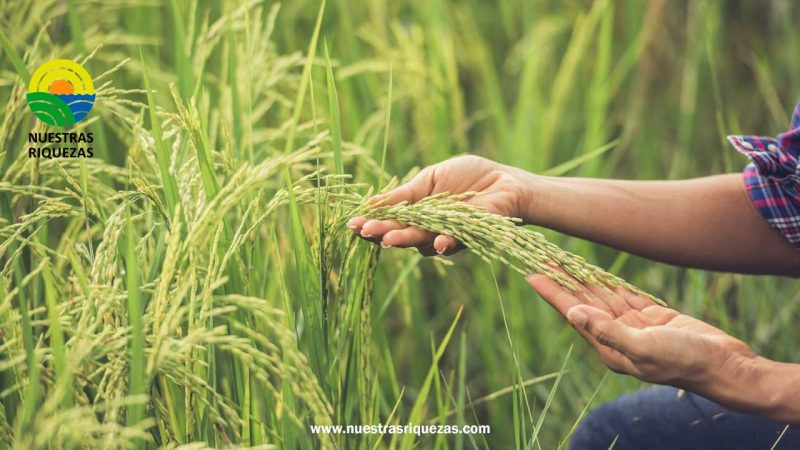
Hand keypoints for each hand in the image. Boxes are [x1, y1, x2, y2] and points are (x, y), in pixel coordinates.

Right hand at [348, 155, 535, 254]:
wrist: (504, 181)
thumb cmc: (468, 177)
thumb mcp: (430, 179)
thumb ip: (405, 194)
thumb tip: (371, 203)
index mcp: (416, 213)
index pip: (389, 221)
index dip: (372, 223)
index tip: (353, 224)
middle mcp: (428, 229)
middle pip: (401, 234)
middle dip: (383, 233)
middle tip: (367, 232)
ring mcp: (446, 235)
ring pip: (422, 241)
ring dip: (406, 239)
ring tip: (390, 238)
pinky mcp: (469, 237)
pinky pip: (453, 242)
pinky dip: (444, 242)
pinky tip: (437, 242)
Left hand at [526, 274, 756, 390]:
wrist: (723, 365)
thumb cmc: (684, 360)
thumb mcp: (644, 347)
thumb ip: (607, 331)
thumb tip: (573, 314)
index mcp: (609, 348)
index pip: (573, 314)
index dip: (553, 293)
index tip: (533, 275)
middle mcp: (616, 337)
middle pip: (583, 303)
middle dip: (563, 282)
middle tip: (542, 258)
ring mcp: (634, 327)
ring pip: (602, 297)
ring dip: (582, 279)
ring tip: (561, 260)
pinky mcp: (651, 318)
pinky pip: (623, 296)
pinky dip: (608, 282)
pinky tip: (593, 271)